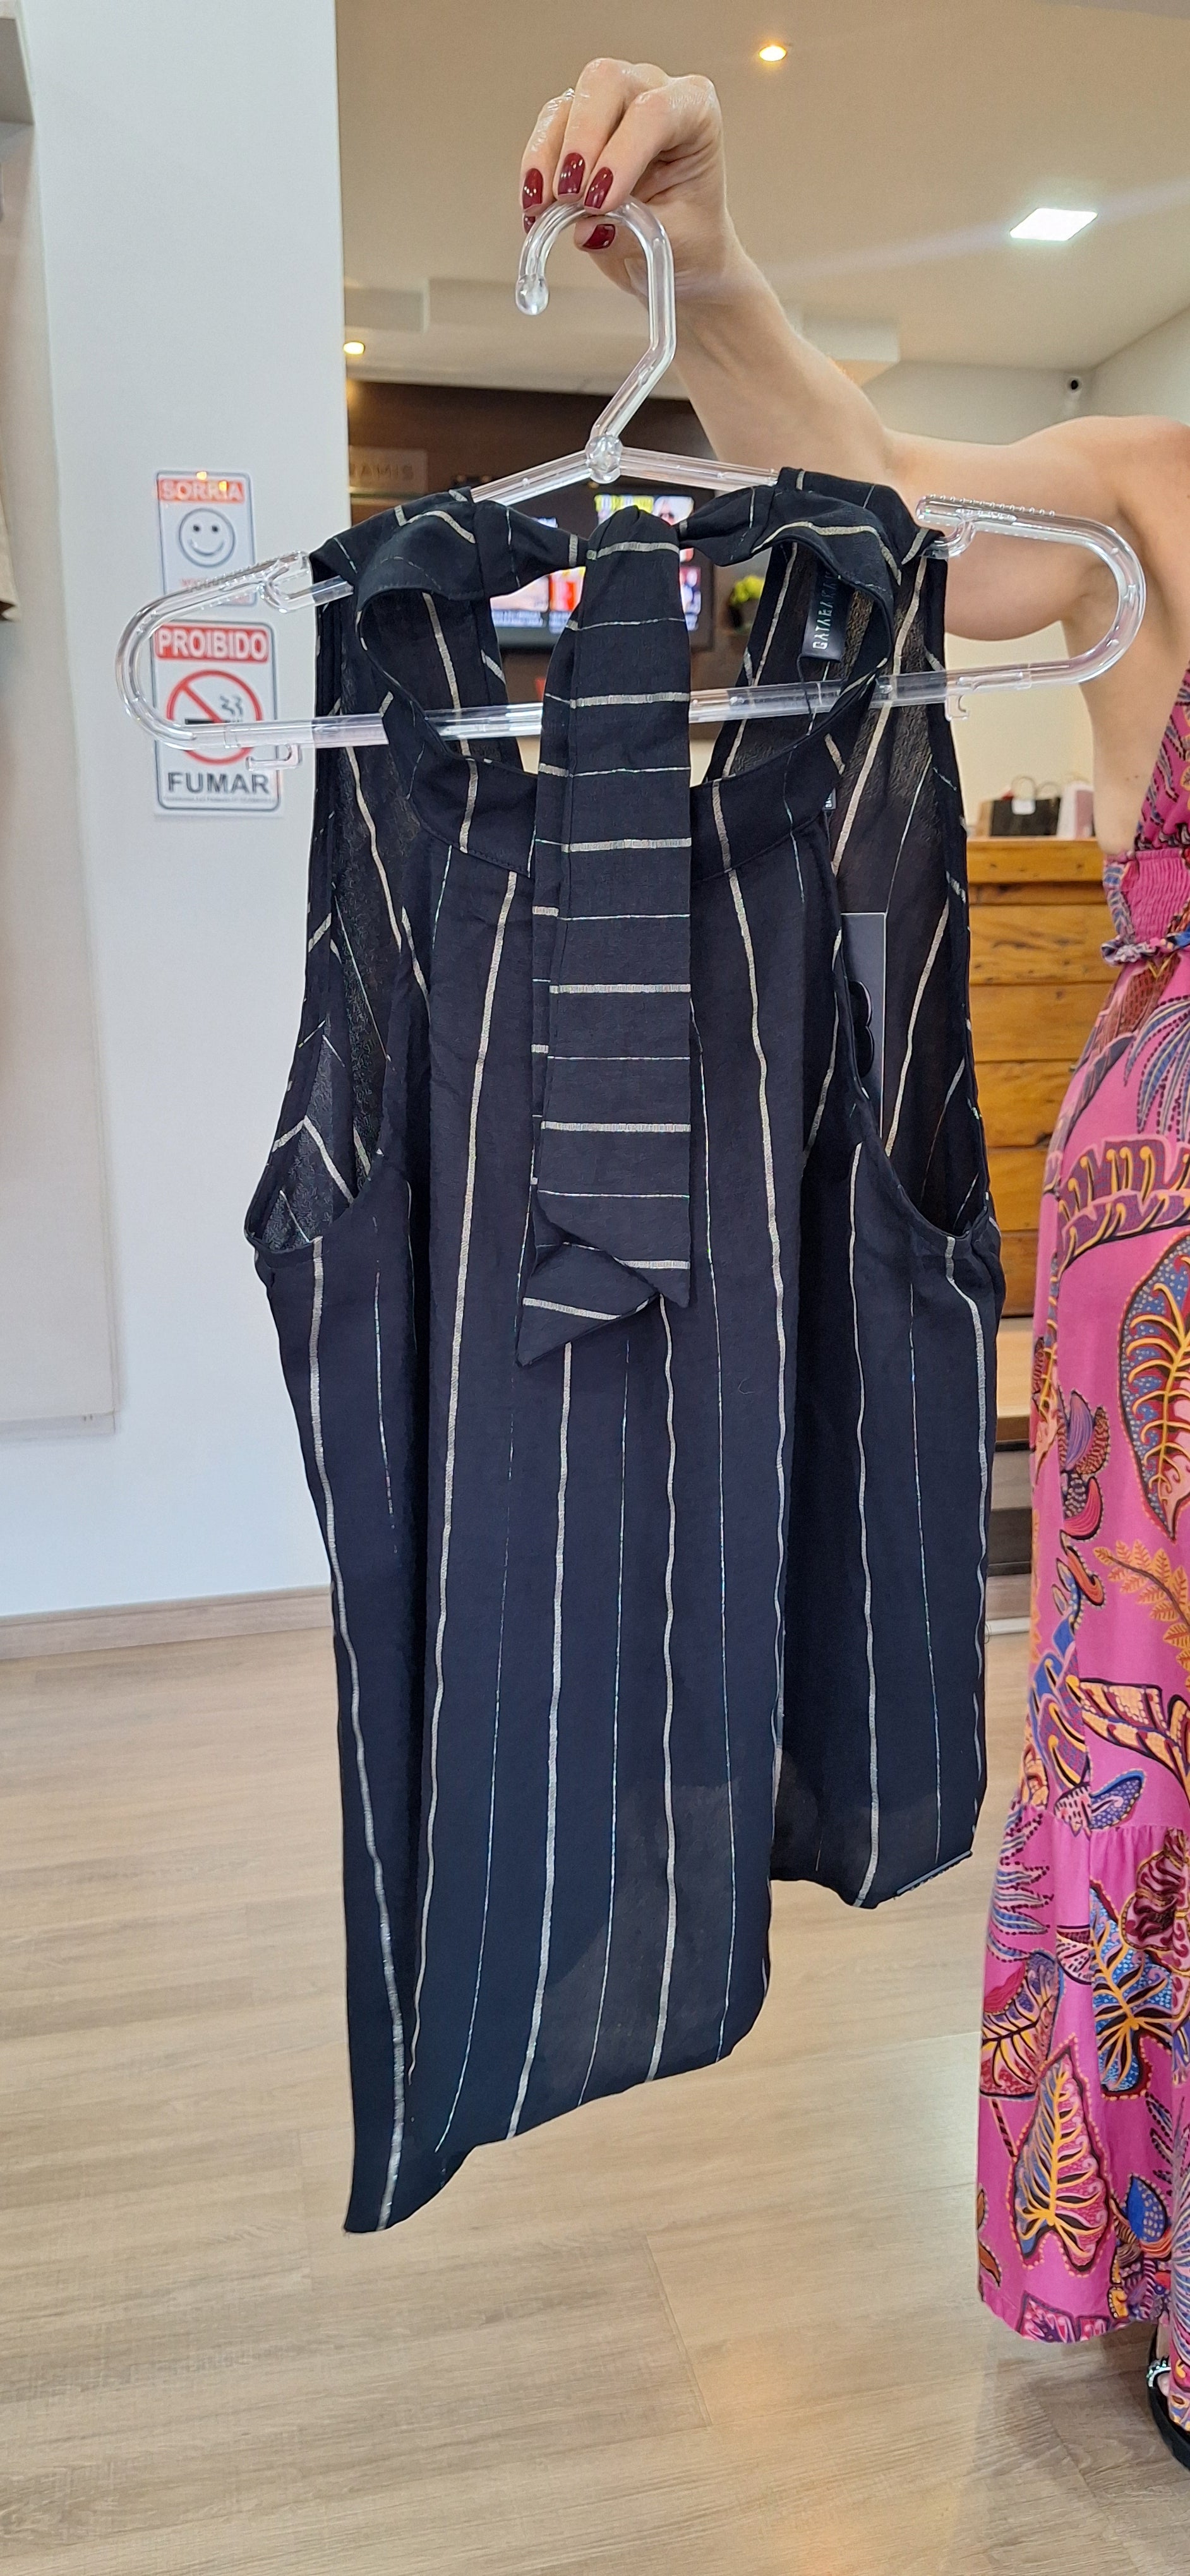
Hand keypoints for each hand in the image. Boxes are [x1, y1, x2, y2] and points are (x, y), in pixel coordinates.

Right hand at [519, 60, 747, 304]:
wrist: (684, 247)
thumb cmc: (693, 234)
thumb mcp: (675, 241)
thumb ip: (633, 234)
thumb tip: (586, 230)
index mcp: (695, 111)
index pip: (655, 112)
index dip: (622, 154)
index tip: (600, 202)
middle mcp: (653, 92)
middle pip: (606, 83)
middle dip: (581, 139)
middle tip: (570, 195)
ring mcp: (612, 104)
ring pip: (568, 106)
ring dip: (548, 156)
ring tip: (542, 208)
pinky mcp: (579, 124)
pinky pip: (548, 130)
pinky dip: (535, 169)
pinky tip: (535, 208)